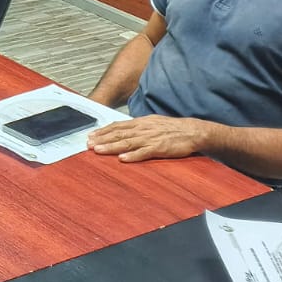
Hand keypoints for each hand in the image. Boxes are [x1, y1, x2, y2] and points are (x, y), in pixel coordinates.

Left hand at [87, 114, 206, 162]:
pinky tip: (122, 159)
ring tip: (98, 150)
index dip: (103, 131)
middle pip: (119, 134)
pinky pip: (144, 152)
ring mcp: (151, 138)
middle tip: (88, 144)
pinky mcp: (160, 148)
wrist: (193, 131)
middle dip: (102, 139)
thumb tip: (123, 131)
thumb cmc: (173, 129)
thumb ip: (138, 128)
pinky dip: (132, 156)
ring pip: (127, 143)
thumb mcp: (153, 123)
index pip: (118, 126)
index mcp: (141, 123)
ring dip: (111, 147)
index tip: (91, 136)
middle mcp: (143, 129)